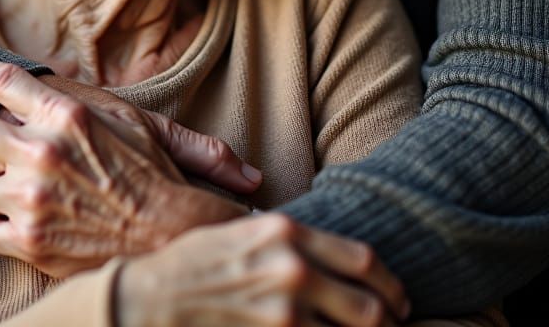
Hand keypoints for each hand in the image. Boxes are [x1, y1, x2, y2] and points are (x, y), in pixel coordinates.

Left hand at [0, 55, 257, 275]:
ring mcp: (30, 198)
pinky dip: (0, 226)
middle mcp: (42, 151)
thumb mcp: (121, 118)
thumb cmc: (148, 170)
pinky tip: (22, 223)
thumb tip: (41, 81)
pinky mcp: (27, 240)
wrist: (166, 232)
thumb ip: (75, 101)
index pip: (2, 82)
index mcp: (66, 116)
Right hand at [117, 213, 410, 326]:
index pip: (362, 259)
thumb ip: (286, 239)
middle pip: (370, 306)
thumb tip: (324, 254)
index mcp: (287, 233)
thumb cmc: (193, 263)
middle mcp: (294, 270)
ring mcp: (286, 314)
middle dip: (390, 323)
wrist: (150, 300)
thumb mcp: (241, 230)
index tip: (397, 298)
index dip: (389, 283)